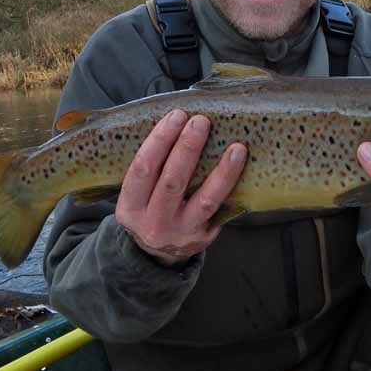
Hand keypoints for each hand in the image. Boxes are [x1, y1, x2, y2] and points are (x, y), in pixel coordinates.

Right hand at [116, 109, 247, 266]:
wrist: (157, 254)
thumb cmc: (148, 208)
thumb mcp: (135, 195)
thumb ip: (148, 166)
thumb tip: (175, 120)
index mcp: (130, 207)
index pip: (142, 169)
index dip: (159, 140)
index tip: (175, 116)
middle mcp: (153, 223)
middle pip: (172, 182)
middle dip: (187, 148)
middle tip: (201, 121)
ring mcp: (181, 232)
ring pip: (205, 199)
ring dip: (222, 171)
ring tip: (236, 147)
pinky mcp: (204, 236)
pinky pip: (221, 209)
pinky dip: (232, 186)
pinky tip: (241, 167)